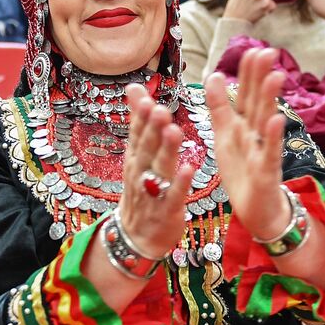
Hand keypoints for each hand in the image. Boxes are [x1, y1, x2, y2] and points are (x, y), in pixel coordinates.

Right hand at [116, 83, 196, 260]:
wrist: (136, 236)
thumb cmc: (142, 190)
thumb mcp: (137, 154)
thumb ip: (139, 122)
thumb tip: (134, 87)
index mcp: (136, 157)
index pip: (136, 133)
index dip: (140, 116)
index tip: (144, 97)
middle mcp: (141, 172)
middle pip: (146, 148)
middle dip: (152, 129)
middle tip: (159, 109)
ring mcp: (153, 192)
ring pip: (159, 168)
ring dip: (166, 150)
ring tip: (173, 130)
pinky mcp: (167, 210)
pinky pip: (174, 196)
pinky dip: (181, 183)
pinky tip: (189, 168)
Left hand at [203, 49, 290, 238]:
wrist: (257, 212)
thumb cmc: (242, 173)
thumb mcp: (225, 136)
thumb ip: (220, 107)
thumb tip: (215, 75)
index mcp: (242, 126)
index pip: (245, 95)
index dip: (248, 75)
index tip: (252, 51)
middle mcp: (255, 135)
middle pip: (257, 103)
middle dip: (261, 79)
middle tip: (267, 52)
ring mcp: (262, 152)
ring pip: (265, 123)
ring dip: (269, 100)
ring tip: (275, 77)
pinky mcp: (266, 172)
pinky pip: (269, 153)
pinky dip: (272, 137)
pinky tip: (276, 120)